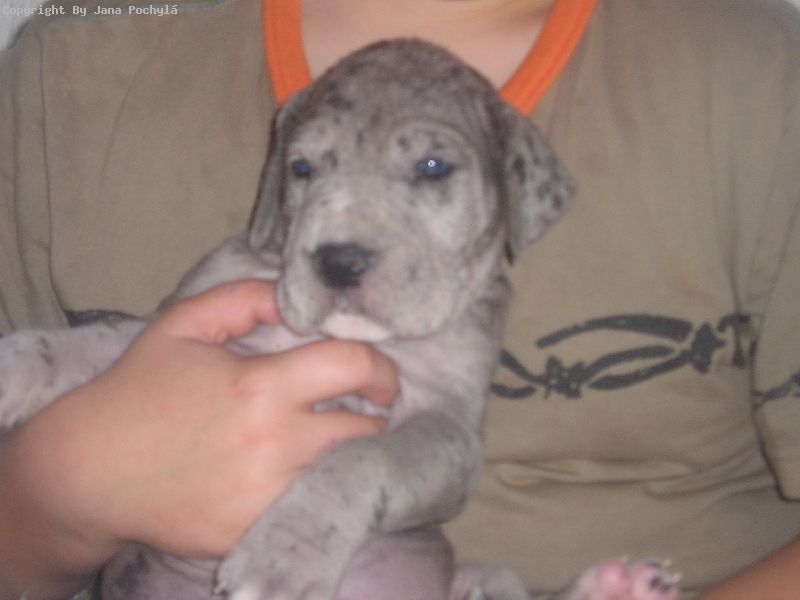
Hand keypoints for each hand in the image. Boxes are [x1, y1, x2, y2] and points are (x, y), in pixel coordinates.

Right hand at [0, 280, 397, 597]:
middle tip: (364, 409)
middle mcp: (273, 447)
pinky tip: (294, 475)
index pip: (354, 368)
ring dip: (349, 455)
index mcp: (260, 389)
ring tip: (331, 440)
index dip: (380, 367)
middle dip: (373, 417)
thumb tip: (298, 299)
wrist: (88, 474)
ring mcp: (265, 498)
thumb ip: (246, 298)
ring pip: (345, 475)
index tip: (380, 376)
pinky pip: (309, 510)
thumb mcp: (183, 325)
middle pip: (365, 431)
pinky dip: (316, 491)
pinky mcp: (252, 534)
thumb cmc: (138, 391)